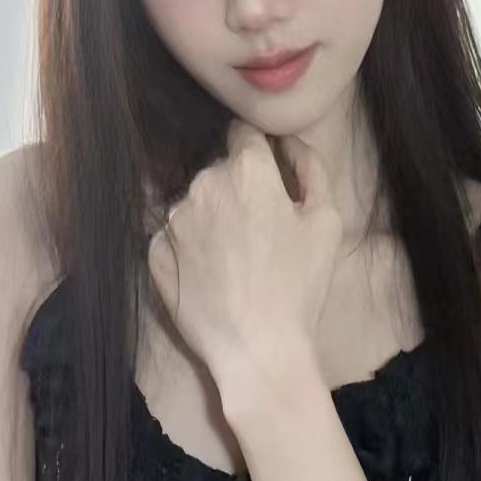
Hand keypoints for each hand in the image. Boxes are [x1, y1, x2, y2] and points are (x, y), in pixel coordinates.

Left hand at [147, 119, 342, 393]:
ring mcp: (173, 220)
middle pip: (219, 172)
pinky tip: (212, 275)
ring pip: (195, 204)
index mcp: (246, 170)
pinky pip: (173, 237)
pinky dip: (190, 248)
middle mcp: (202, 184)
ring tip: (234, 259)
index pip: (244, 133)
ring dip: (212, 218)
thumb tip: (290, 142)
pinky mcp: (154, 253)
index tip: (268, 176)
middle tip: (259, 231)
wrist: (257, 347)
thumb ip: (310, 168)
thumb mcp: (326, 221)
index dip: (258, 151)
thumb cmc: (299, 284)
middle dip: (237, 190)